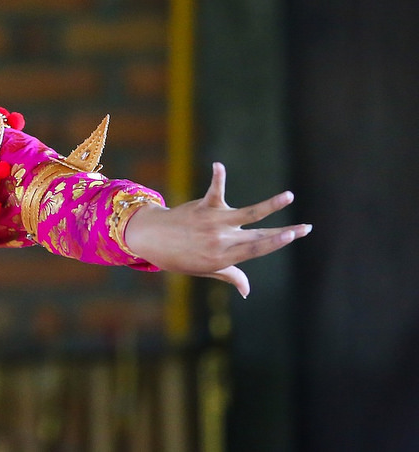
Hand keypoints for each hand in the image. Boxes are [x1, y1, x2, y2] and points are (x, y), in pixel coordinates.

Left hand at [123, 162, 310, 297]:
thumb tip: (248, 291)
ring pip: (247, 213)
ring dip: (270, 205)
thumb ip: (229, 275)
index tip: (294, 235)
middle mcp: (221, 240)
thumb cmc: (179, 256)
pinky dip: (218, 177)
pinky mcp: (203, 207)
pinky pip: (214, 190)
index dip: (276, 243)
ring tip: (289, 196)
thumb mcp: (204, 269)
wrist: (151, 239)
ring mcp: (213, 222)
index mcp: (223, 257)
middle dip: (284, 232)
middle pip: (258, 235)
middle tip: (306, 227)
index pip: (256, 250)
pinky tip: (219, 165)